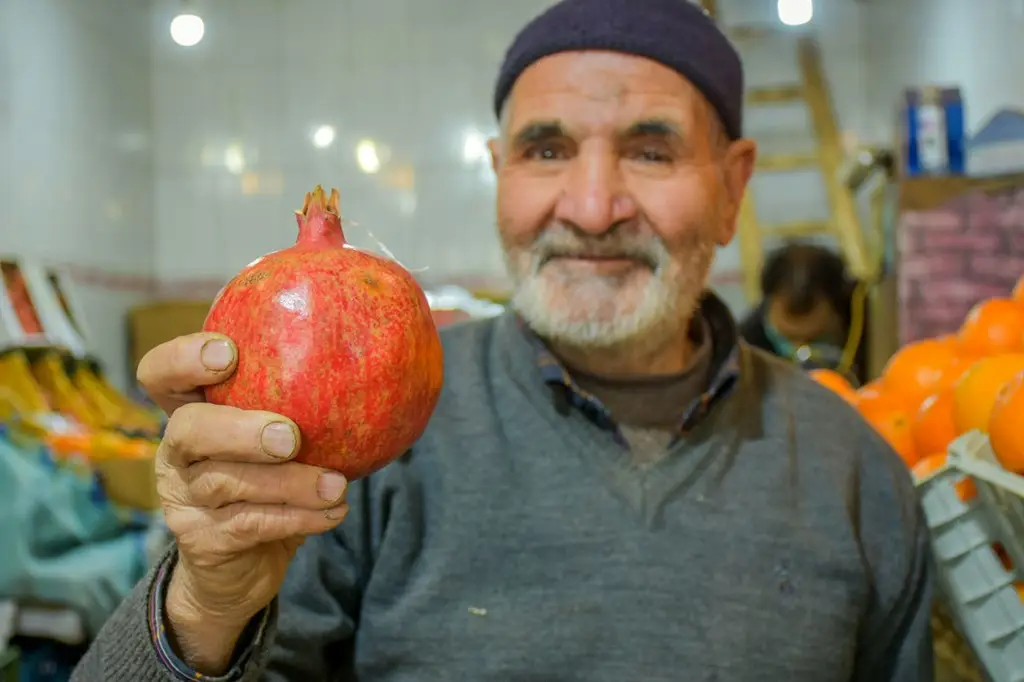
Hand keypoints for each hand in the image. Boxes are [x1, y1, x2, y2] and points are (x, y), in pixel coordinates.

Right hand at [138, 332, 348, 672]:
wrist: (243, 568)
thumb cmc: (273, 481)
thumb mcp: (282, 440)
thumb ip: (304, 404)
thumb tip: (374, 360)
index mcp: (190, 411)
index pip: (160, 373)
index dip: (183, 358)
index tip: (229, 353)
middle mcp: (176, 452)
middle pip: (187, 430)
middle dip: (239, 430)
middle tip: (291, 437)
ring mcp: (183, 499)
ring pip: (226, 484)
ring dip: (289, 483)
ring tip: (335, 485)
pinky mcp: (202, 542)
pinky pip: (249, 525)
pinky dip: (297, 517)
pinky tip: (333, 511)